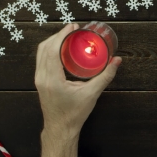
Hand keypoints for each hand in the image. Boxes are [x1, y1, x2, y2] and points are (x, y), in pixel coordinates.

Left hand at [35, 23, 121, 156]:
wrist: (61, 129)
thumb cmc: (74, 114)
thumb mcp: (92, 94)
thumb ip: (105, 76)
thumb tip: (117, 61)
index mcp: (52, 79)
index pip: (52, 50)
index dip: (61, 35)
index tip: (73, 28)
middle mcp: (42, 77)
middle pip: (44, 48)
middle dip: (57, 35)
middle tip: (72, 30)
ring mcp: (39, 79)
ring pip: (41, 53)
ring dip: (52, 41)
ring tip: (67, 36)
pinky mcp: (40, 81)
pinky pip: (41, 59)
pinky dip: (50, 50)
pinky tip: (62, 49)